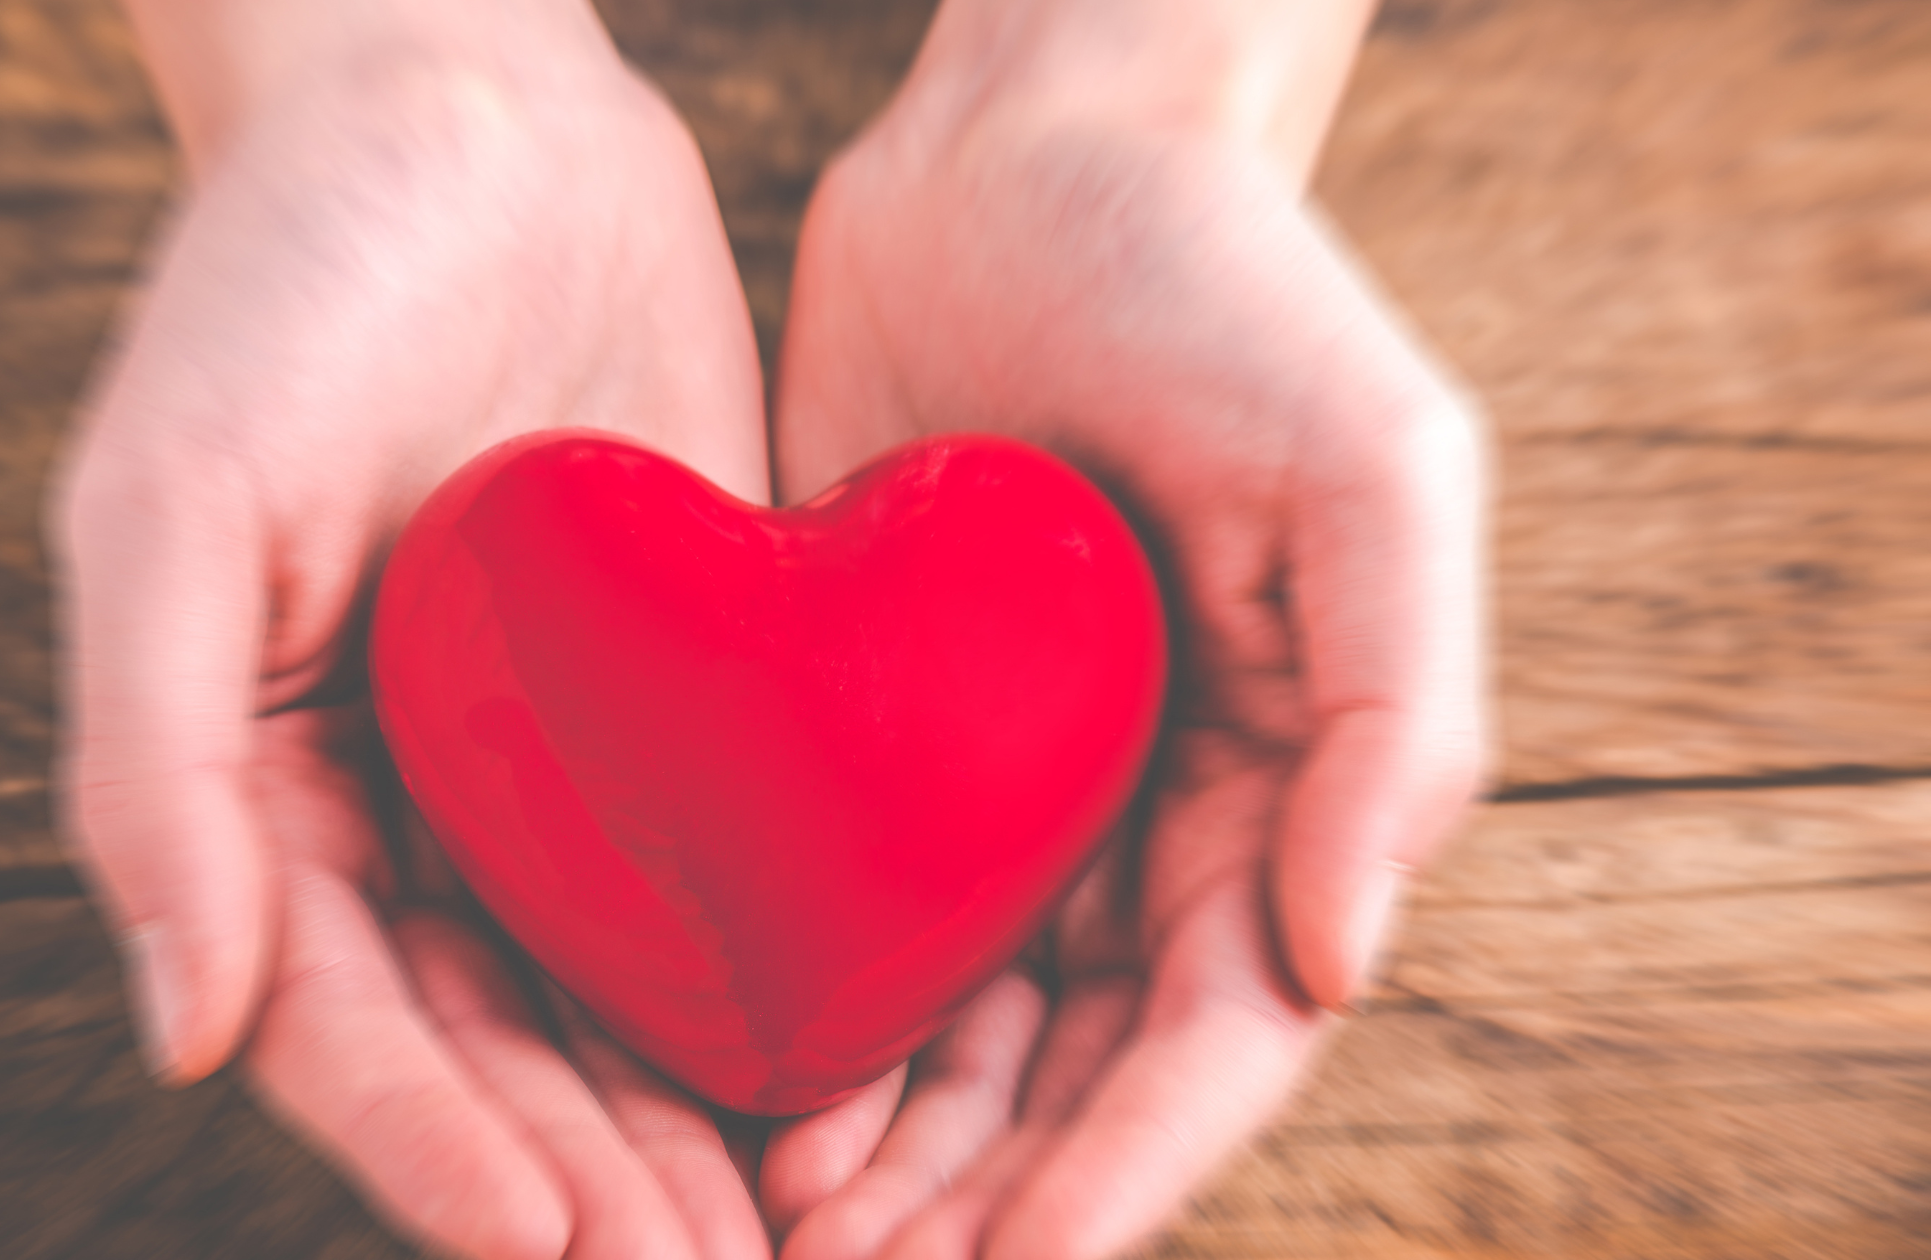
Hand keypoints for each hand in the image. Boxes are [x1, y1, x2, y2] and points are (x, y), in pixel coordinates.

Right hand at [52, 4, 772, 1255]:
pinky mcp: (684, 695)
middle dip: (587, 1175)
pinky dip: (776, 974)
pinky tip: (860, 1057)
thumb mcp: (170, 498)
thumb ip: (152, 764)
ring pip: (620, 988)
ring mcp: (555, 760)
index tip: (543, 1239)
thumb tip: (187, 1031)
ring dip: (690, 1121)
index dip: (435, 1145)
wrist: (471, 120)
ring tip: (781, 1230)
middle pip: (495, 1043)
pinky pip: (726, 863)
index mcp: (270, 788)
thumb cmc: (283, 285)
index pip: (349, 1020)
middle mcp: (415, 802)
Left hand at [755, 3, 1486, 1255]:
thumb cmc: (1224, 286)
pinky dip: (805, 1024)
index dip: (1128, 1165)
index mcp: (1272, 779)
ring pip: (954, 1028)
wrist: (1026, 148)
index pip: (1216, 1032)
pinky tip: (736, 1094)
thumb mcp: (1376, 469)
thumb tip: (1341, 960)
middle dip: (988, 1197)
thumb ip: (1395, 718)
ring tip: (785, 1233)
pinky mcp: (868, 730)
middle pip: (1073, 1069)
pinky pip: (845, 917)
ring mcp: (1004, 784)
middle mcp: (1140, 811)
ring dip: (885, 1152)